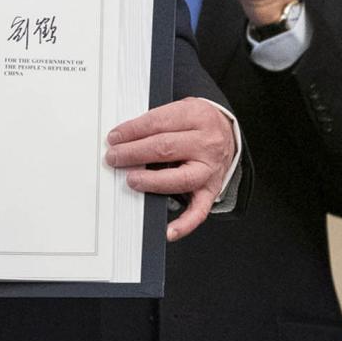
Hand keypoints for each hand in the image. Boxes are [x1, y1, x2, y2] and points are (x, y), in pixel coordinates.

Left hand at [106, 97, 237, 239]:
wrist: (227, 133)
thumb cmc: (198, 123)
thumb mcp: (180, 110)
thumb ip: (155, 122)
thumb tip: (123, 139)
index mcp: (196, 117)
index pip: (158, 123)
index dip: (132, 131)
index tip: (114, 138)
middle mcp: (206, 143)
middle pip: (165, 148)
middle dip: (134, 154)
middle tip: (114, 158)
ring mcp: (210, 169)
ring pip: (180, 179)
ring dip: (151, 181)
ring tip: (131, 180)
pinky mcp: (211, 190)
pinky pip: (199, 211)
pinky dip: (184, 223)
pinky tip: (168, 230)